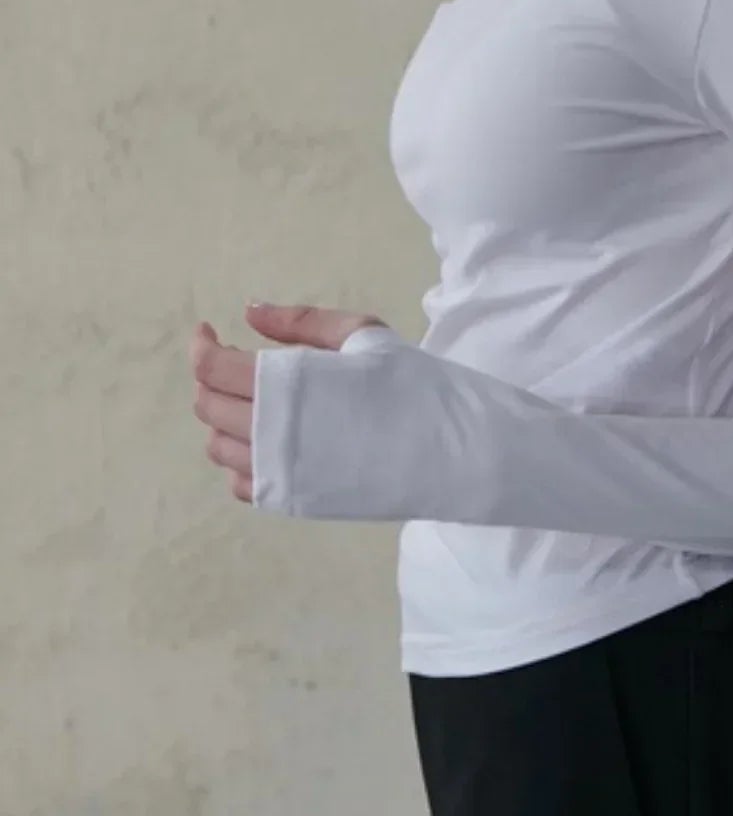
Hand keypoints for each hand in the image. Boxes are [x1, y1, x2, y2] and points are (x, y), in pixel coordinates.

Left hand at [189, 304, 392, 502]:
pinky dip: (239, 459)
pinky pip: (240, 484)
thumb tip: (248, 313)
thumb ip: (298, 322)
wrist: (447, 451)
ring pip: (218, 446)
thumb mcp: (361, 334)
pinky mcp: (291, 501)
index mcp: (287, 383)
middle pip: (208, 405)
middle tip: (234, 361)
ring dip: (221, 418)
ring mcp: (278, 472)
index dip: (202, 344)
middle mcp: (271, 430)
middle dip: (210, 378)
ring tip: (253, 400)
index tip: (208, 330)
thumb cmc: (409, 382)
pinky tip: (266, 440)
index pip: (213, 367)